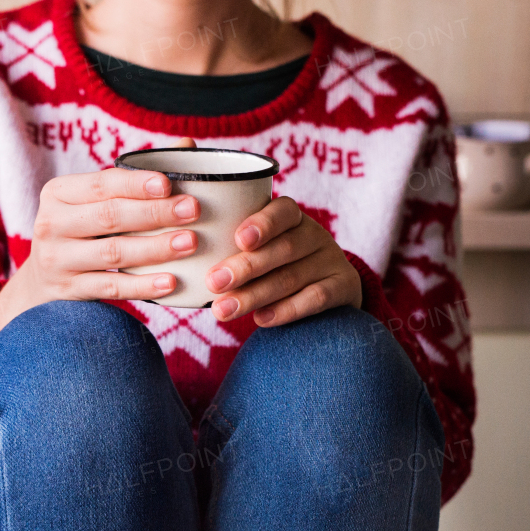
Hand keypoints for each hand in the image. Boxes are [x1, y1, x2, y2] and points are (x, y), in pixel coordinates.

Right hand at [0, 144, 199, 337]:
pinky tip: (170, 282)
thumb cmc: (82, 230)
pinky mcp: (68, 290)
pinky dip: (142, 286)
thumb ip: (133, 177)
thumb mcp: (93, 201)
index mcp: (59, 193)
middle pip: (109, 216)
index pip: (101, 183)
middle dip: (155, 213)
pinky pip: (111, 287)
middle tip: (192, 210)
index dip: (135, 183)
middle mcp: (51, 223)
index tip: (169, 184)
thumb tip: (187, 145)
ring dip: (155, 248)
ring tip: (189, 243)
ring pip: (113, 252)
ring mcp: (57, 260)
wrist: (42, 281)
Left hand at [207, 197, 361, 326]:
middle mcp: (314, 234)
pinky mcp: (343, 287)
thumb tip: (186, 263)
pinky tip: (260, 319)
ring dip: (254, 295)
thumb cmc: (274, 266)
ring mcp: (330, 260)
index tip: (238, 239)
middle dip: (245, 267)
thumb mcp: (259, 249)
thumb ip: (232, 250)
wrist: (328, 290)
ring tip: (222, 311)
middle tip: (213, 282)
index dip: (262, 223)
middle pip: (282, 248)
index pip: (282, 211)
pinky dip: (287, 310)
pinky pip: (316, 298)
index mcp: (291, 217)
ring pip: (291, 277)